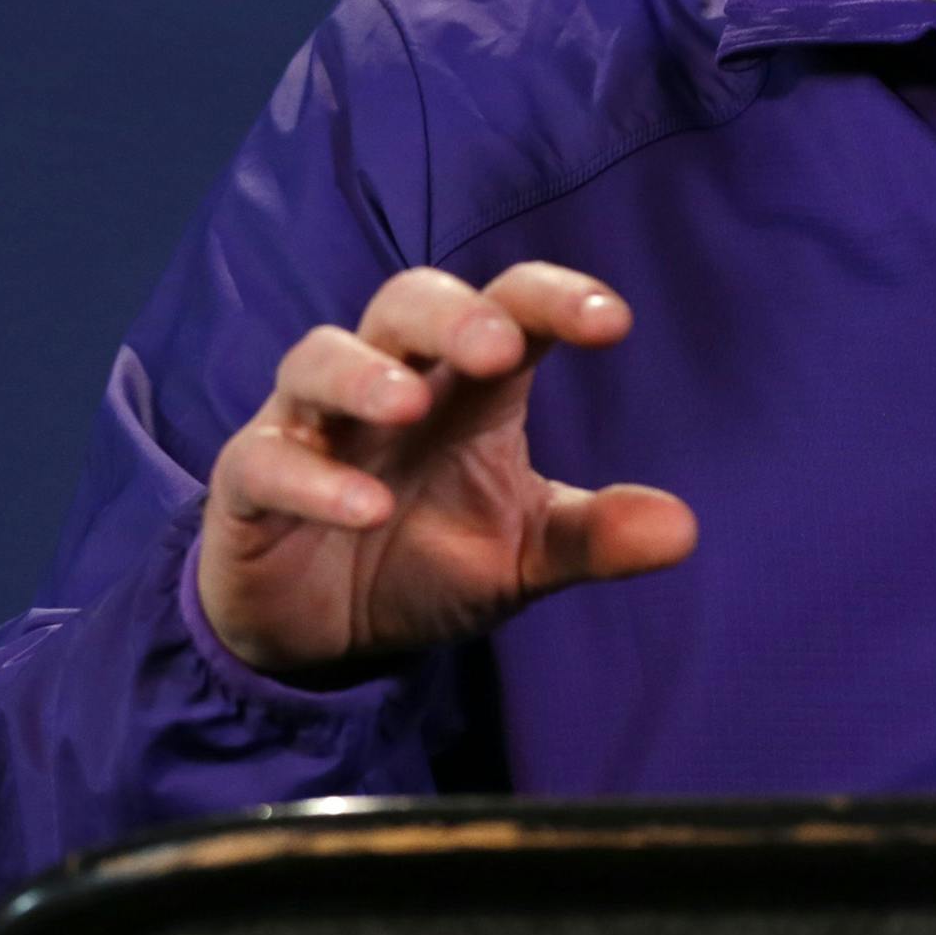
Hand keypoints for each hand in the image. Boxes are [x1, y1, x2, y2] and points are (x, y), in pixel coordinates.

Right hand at [199, 263, 695, 674]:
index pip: (511, 306)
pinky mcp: (251, 482)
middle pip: (409, 302)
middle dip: (453, 315)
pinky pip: (269, 460)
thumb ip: (594, 535)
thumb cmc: (427, 557)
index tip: (614, 323)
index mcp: (466, 381)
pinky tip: (363, 509)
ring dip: (363, 373)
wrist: (321, 636)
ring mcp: (312, 424)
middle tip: (496, 347)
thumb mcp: (522, 555)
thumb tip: (684, 531)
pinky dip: (313, 478)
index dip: (558, 298)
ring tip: (409, 404)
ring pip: (320, 356)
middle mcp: (389, 379)